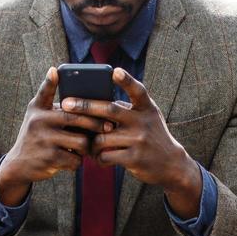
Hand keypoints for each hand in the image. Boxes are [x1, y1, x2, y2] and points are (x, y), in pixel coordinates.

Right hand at [0, 67, 112, 202]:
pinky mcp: (49, 158)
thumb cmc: (36, 136)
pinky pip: (75, 159)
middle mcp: (38, 122)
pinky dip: (78, 160)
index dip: (50, 81)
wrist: (19, 164)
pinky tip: (72, 159)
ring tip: (85, 146)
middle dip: (95, 123)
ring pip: (80, 141)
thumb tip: (64, 80)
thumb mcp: (36, 116)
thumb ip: (50, 102)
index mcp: (37, 109)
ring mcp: (43, 140)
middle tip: (108, 126)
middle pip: (75, 118)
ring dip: (87, 146)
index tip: (55, 71)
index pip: (44, 92)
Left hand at [58, 68, 191, 189]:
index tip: (114, 70)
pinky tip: (97, 158)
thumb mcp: (147, 118)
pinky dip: (97, 157)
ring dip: (90, 142)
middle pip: (109, 110)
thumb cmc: (152, 136)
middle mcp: (143, 122)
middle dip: (85, 106)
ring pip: (102, 137)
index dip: (126, 80)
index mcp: (146, 108)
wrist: (171, 164)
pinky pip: (106, 156)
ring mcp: (139, 140)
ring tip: (87, 145)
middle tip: (65, 103)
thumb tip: (96, 100)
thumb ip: (129, 108)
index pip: (137, 90)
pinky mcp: (134, 158)